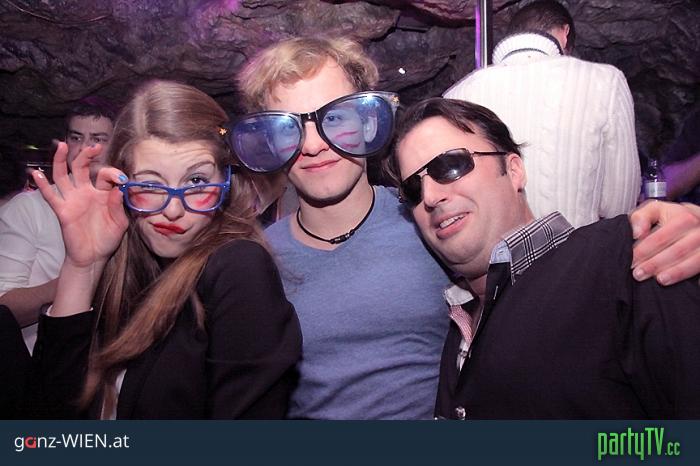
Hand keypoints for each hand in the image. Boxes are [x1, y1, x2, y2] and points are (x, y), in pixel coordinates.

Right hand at [32, 142, 128, 269]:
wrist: (94, 256)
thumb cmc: (108, 238)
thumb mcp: (120, 223)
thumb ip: (119, 206)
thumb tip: (120, 188)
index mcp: (102, 193)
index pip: (105, 175)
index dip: (113, 173)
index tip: (122, 179)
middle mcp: (86, 192)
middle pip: (82, 168)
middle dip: (87, 155)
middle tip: (95, 147)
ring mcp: (73, 200)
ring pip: (64, 175)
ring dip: (62, 160)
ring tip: (63, 146)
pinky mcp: (62, 210)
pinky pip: (50, 196)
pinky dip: (42, 185)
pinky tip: (36, 174)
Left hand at [630, 201, 699, 284]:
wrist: (698, 221)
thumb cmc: (672, 218)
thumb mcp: (655, 211)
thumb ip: (641, 217)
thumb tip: (637, 233)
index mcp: (684, 217)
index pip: (661, 237)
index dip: (644, 250)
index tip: (632, 260)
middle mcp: (699, 231)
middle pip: (677, 251)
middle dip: (655, 264)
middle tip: (638, 274)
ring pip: (694, 261)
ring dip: (675, 273)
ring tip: (659, 280)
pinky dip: (688, 275)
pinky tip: (676, 282)